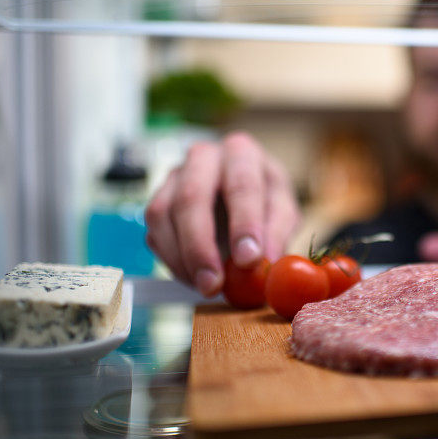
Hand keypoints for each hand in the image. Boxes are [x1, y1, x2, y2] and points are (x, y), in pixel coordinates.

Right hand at [145, 132, 299, 295]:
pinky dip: (171, 261)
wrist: (241, 196)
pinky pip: (154, 233)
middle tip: (214, 284)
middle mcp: (203, 157)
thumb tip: (263, 264)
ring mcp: (174, 177)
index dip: (244, 223)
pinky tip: (193, 278)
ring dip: (182, 258)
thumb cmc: (264, 200)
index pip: (241, 184)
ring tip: (206, 286)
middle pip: (191, 197)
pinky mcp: (158, 202)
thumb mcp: (283, 212)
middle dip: (201, 247)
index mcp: (241, 152)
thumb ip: (277, 234)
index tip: (248, 259)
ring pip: (163, 215)